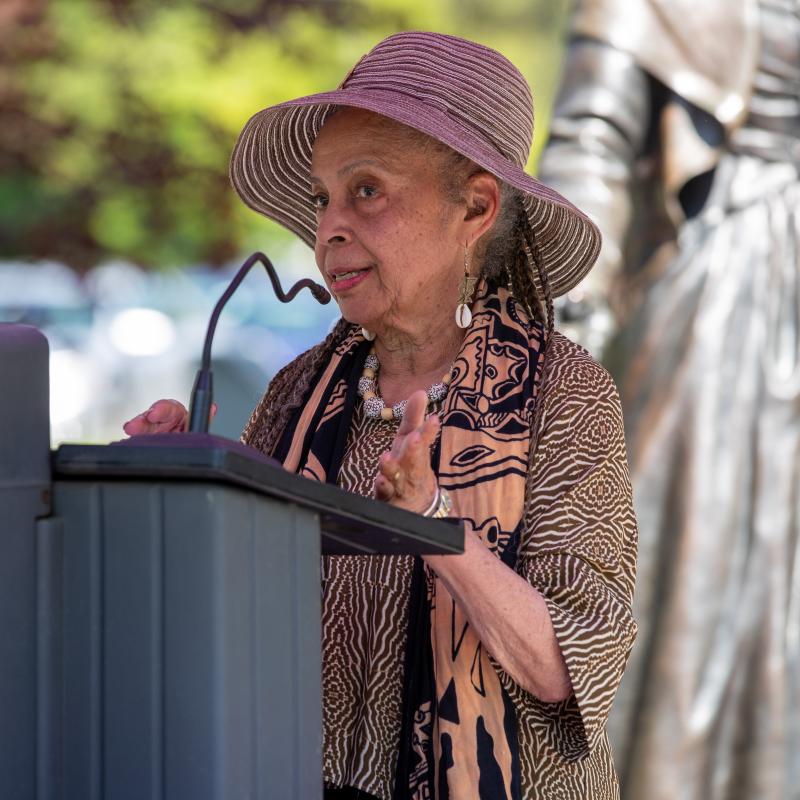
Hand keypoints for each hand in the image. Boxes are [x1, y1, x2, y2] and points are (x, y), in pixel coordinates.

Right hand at [122, 399, 216, 435]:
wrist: (184, 455)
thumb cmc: (189, 436)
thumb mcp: (197, 426)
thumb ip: (202, 418)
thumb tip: (212, 408)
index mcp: (176, 415)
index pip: (168, 409)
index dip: (160, 410)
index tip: (154, 414)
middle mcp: (162, 423)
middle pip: (150, 419)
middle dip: (140, 421)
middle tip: (132, 427)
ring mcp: (151, 433)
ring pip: (141, 430)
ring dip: (134, 429)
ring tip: (128, 431)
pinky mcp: (143, 443)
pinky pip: (137, 442)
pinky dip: (132, 443)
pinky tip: (127, 444)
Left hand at [374, 389, 439, 513]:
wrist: (418, 508)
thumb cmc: (413, 469)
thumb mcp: (412, 442)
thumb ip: (414, 417)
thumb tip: (420, 392)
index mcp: (417, 453)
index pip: (422, 438)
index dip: (428, 430)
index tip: (435, 418)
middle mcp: (411, 469)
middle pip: (415, 458)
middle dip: (415, 448)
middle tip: (415, 437)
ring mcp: (401, 485)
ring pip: (399, 477)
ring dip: (393, 468)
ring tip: (387, 458)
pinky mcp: (389, 500)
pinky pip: (385, 494)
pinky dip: (383, 488)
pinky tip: (379, 481)